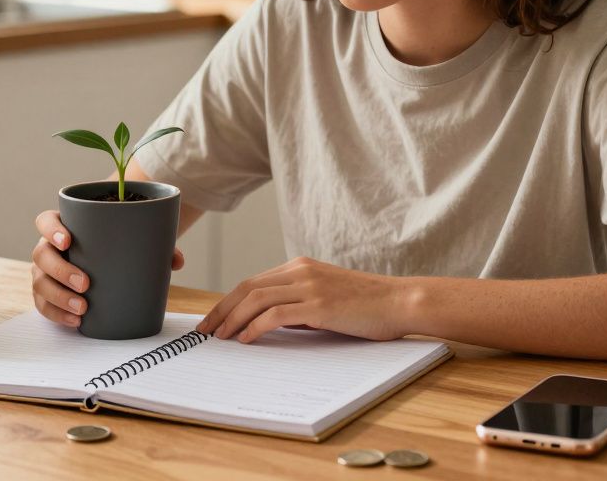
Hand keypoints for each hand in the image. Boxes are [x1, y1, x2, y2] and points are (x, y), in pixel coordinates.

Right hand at [31, 209, 184, 326]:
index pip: (45, 221)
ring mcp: (46, 272)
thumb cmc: (116, 245)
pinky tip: (76, 321)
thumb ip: (155, 245)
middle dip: (61, 271)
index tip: (67, 240)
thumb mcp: (133, 240)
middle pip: (41, 255)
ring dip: (59, 297)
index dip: (51, 229)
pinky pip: (44, 306)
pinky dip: (58, 315)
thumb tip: (175, 260)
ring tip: (83, 308)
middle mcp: (49, 249)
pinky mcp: (48, 295)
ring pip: (40, 283)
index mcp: (64, 227)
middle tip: (86, 283)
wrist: (108, 260)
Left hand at [196, 257, 411, 343]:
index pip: (253, 282)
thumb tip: (268, 323)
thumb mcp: (325, 299)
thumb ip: (298, 306)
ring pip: (257, 299)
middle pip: (248, 287)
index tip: (214, 319)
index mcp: (300, 266)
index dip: (229, 301)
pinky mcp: (319, 304)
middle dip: (222, 309)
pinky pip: (276, 314)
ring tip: (221, 338)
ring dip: (233, 319)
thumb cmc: (366, 306)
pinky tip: (247, 339)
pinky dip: (255, 327)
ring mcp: (310, 285)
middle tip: (206, 330)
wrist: (400, 302)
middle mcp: (301, 271)